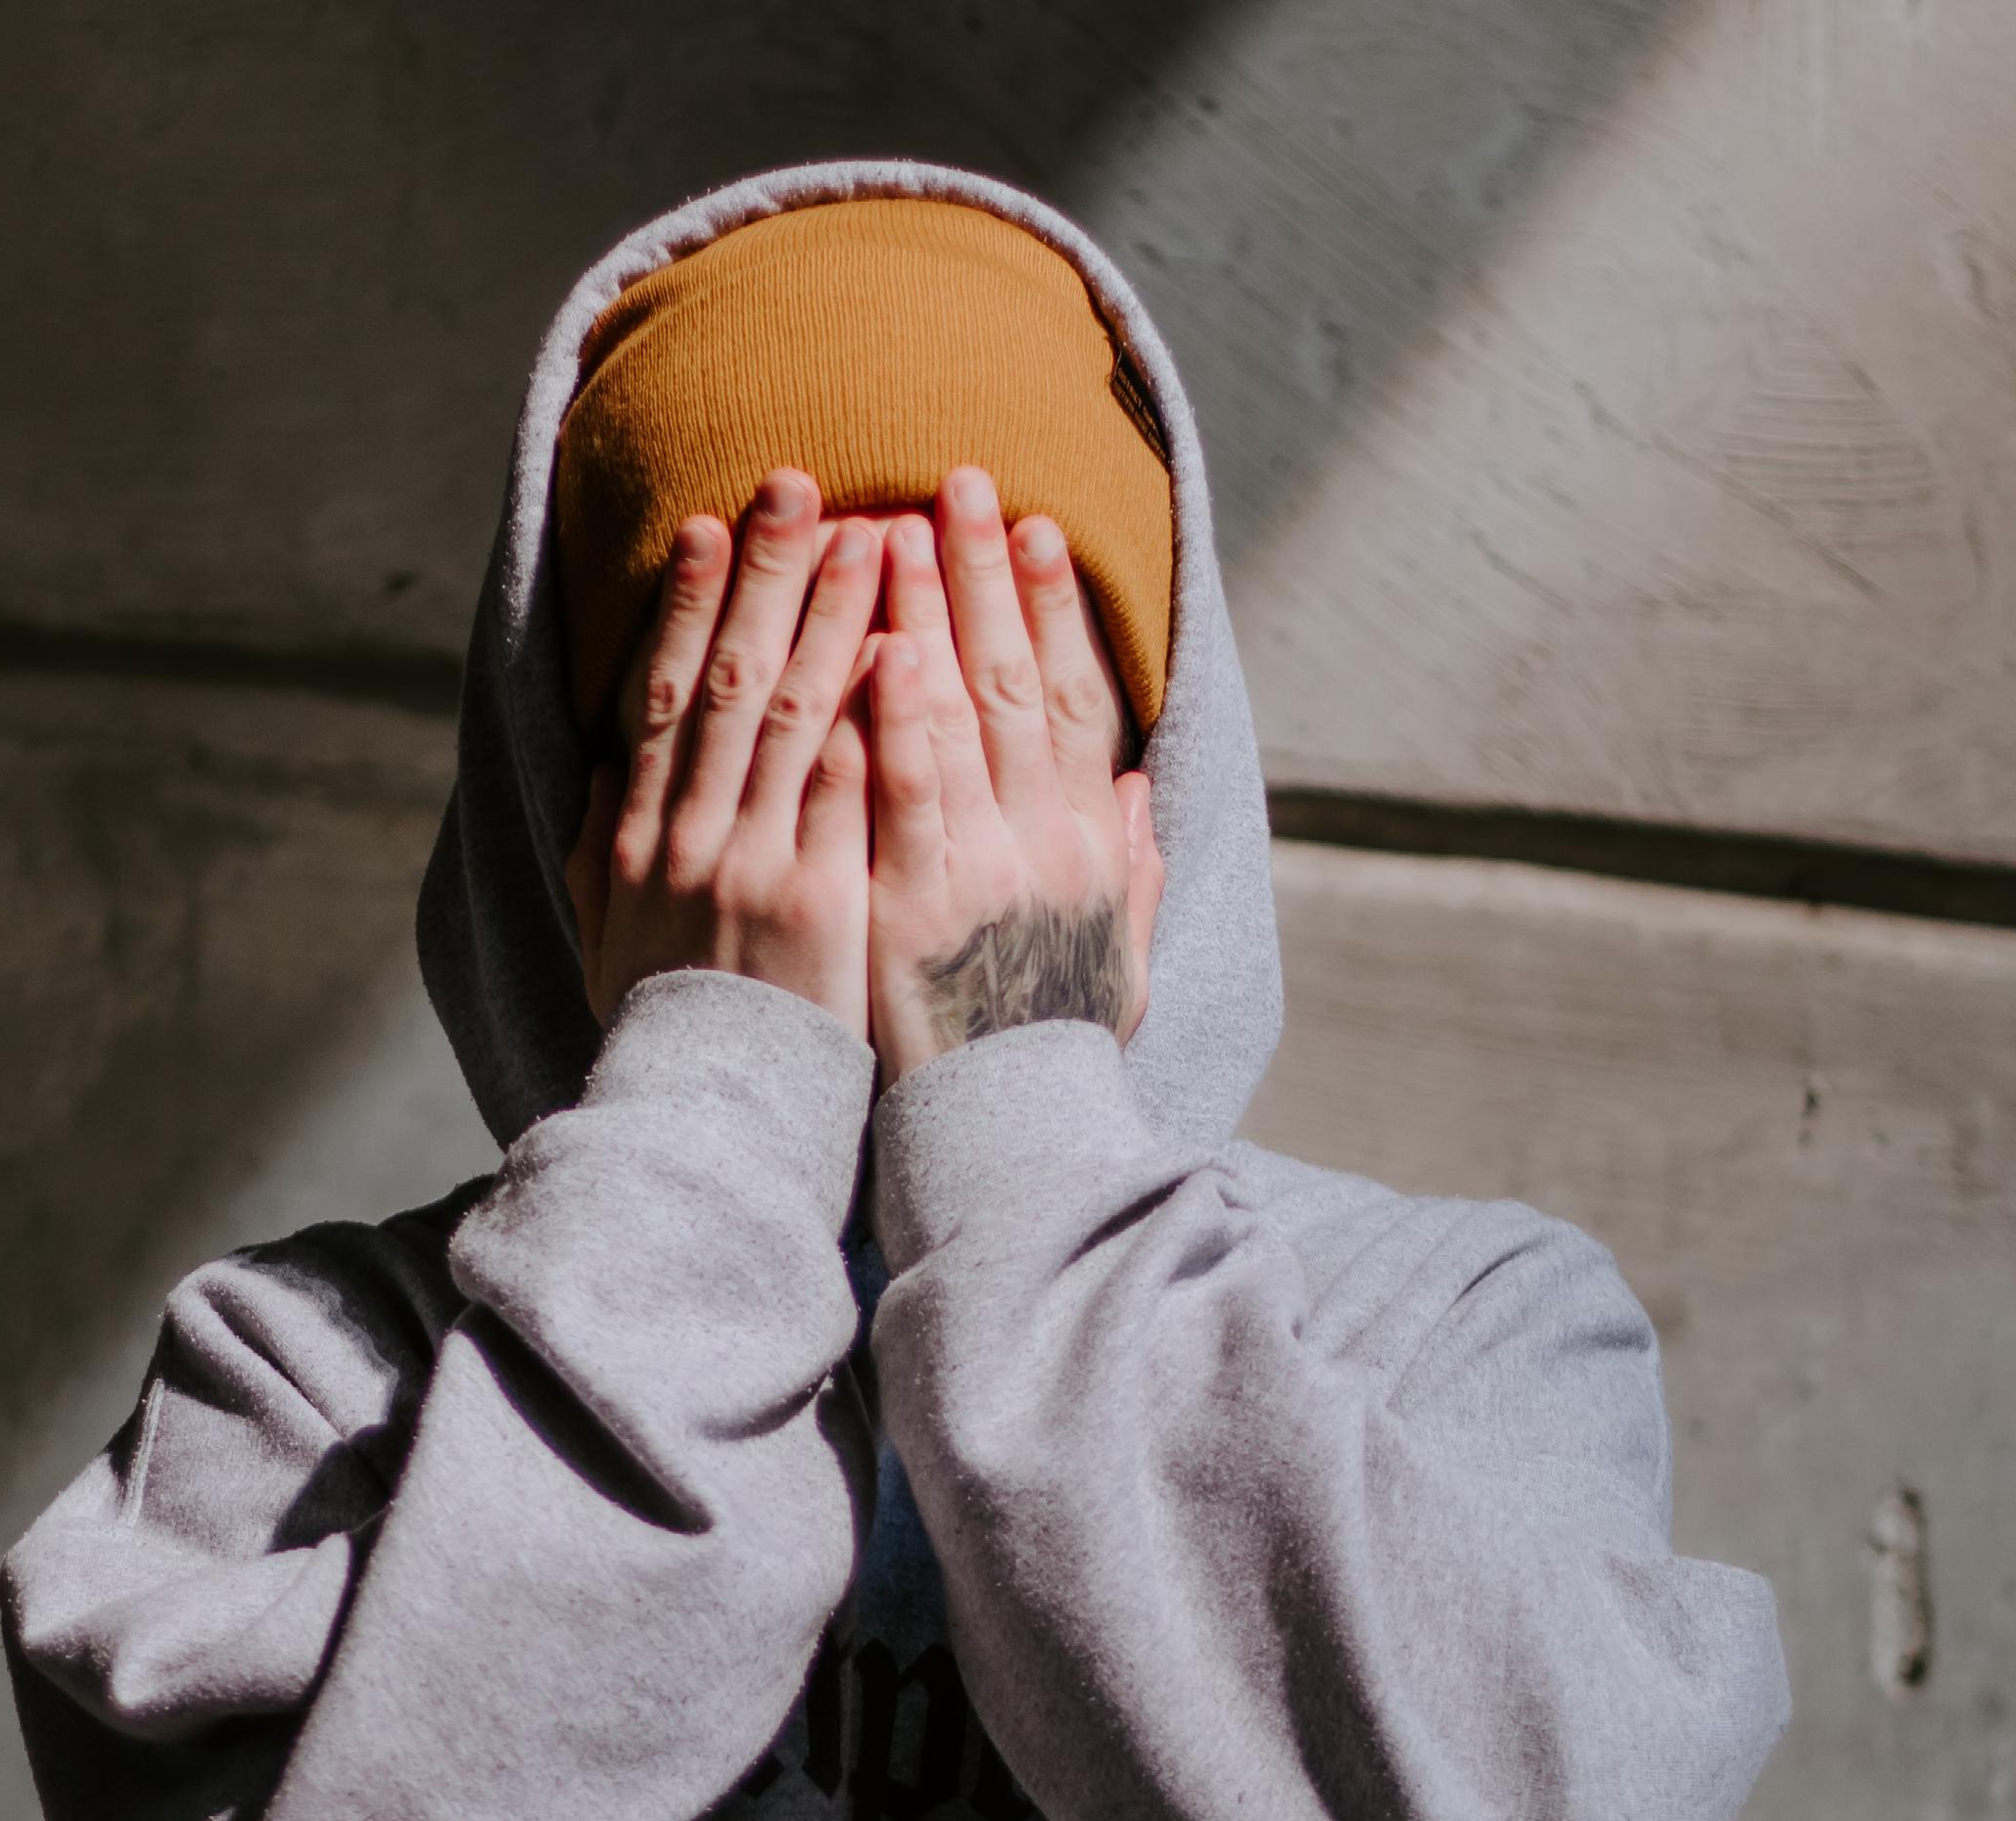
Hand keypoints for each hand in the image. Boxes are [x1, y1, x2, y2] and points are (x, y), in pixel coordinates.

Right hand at [564, 470, 878, 1039]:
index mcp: (635, 837)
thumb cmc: (668, 1034)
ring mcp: (752, 865)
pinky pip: (846, 791)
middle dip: (765, 574)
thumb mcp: (606, 939)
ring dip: (832, 614)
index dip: (684, 603)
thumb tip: (602, 765)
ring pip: (792, 714)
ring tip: (870, 533)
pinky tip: (900, 647)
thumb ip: (598, 850)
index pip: (662, 694)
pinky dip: (868, 713)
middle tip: (799, 484)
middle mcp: (688, 836)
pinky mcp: (817, 903)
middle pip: (728, 678)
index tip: (708, 526)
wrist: (702, 1124)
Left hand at [866, 468, 1163, 1082]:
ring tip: (895, 525)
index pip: (1076, 701)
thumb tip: (1138, 789)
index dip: (1054, 610)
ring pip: (955, 717)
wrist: (1007, 1144)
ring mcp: (983, 871)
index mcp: (1091, 847)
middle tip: (957, 481)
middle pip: (1015, 681)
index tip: (1034, 530)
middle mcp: (1049, 844)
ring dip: (927, 613)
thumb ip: (1129, 871)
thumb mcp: (1116, 963)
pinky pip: (903, 794)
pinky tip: (877, 645)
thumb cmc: (1045, 1053)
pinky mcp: (917, 908)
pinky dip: (895, 716)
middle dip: (984, 574)